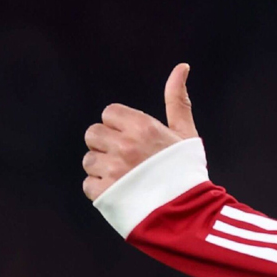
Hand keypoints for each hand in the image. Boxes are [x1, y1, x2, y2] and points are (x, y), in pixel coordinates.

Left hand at [82, 63, 198, 200]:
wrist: (187, 210)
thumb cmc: (186, 168)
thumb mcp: (185, 131)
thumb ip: (177, 99)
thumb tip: (181, 66)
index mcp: (143, 127)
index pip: (109, 113)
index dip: (119, 125)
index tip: (133, 137)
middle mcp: (125, 145)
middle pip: (93, 134)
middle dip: (106, 144)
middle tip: (126, 157)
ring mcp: (113, 170)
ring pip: (89, 160)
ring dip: (102, 168)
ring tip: (125, 177)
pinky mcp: (104, 193)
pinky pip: (88, 184)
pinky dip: (101, 189)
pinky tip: (121, 190)